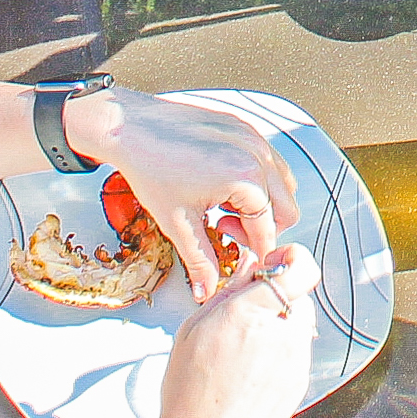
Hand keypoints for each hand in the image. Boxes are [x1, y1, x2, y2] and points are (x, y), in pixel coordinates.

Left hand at [90, 91, 301, 300]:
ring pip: (283, 183)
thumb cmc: (150, 166)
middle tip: (226, 228)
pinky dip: (256, 179)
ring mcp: (254, 137)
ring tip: (224, 206)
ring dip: (262, 202)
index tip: (239, 257)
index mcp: (246, 179)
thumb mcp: (178, 223)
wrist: (129, 127)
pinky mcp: (244, 128)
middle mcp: (258, 155)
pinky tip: (222, 184)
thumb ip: (200, 262)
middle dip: (262, 226)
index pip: (268, 229)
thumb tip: (207, 289)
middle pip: (287, 208)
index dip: (254, 250)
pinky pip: (269, 160)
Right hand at [148, 243, 321, 417]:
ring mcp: (296, 359)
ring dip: (279, 325)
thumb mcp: (194, 329)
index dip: (292, 259)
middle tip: (247, 314)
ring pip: (298, 324)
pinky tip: (253, 371)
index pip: (298, 269)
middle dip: (277, 298)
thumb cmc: (190, 394)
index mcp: (251, 313)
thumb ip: (229, 291)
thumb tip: (249, 266)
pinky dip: (281, 352)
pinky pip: (297, 351)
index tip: (278, 261)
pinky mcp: (301, 381)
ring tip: (245, 350)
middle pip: (297, 296)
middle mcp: (281, 333)